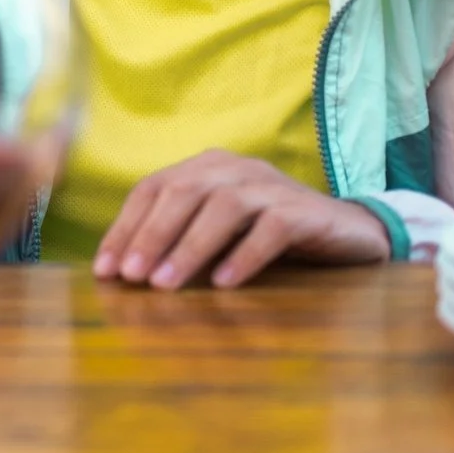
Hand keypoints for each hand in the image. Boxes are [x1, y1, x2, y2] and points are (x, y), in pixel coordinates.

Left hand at [93, 149, 390, 289]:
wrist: (348, 233)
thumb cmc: (268, 237)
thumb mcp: (218, 234)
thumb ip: (179, 240)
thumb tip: (125, 272)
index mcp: (205, 167)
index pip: (153, 189)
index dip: (126, 227)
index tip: (105, 269)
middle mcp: (235, 168)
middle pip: (182, 192)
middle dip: (150, 235)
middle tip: (131, 277)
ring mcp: (272, 185)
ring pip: (223, 207)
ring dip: (190, 247)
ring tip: (165, 285)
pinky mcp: (306, 211)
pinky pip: (271, 228)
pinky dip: (244, 254)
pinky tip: (224, 283)